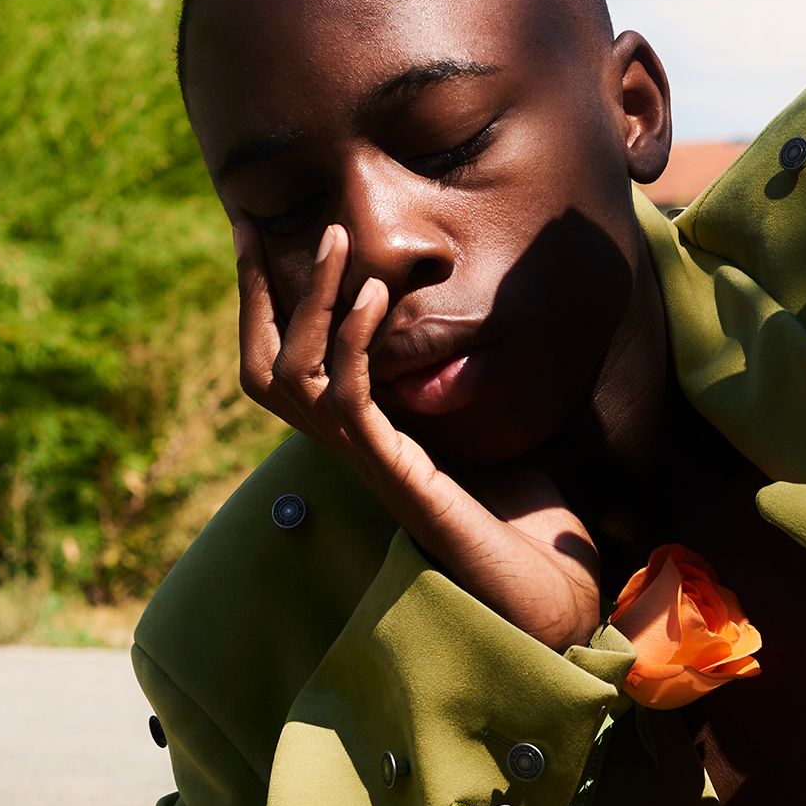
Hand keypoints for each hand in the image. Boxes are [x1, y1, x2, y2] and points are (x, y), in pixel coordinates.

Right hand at [235, 222, 603, 652]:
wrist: (553, 581)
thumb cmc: (528, 512)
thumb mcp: (486, 424)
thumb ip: (458, 378)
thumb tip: (463, 319)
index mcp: (359, 437)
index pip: (284, 362)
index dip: (263, 302)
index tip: (257, 233)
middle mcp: (349, 450)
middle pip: (260, 368)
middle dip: (254, 292)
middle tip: (253, 223)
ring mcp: (368, 463)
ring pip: (294, 376)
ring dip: (310, 299)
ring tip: (339, 236)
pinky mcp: (397, 473)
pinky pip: (350, 398)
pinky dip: (356, 339)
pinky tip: (378, 294)